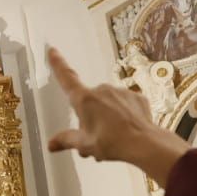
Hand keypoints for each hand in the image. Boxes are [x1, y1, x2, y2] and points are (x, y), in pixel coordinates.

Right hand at [46, 47, 188, 185]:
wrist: (144, 144)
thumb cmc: (113, 143)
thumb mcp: (84, 144)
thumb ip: (66, 140)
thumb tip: (52, 144)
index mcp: (84, 99)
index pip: (66, 78)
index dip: (58, 64)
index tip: (53, 51)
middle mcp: (102, 90)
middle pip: (89, 101)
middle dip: (89, 116)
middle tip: (94, 136)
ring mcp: (120, 92)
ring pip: (108, 103)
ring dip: (107, 117)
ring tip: (113, 137)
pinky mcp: (136, 97)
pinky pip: (125, 104)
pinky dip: (124, 115)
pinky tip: (127, 130)